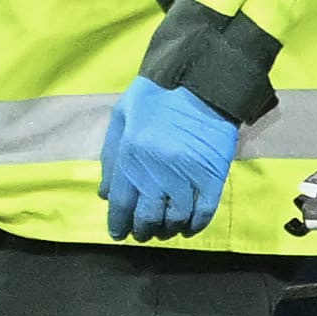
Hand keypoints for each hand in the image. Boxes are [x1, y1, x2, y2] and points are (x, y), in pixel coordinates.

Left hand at [98, 76, 242, 241]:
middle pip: (147, 216)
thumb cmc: (156, 97)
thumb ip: (109, 155)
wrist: (201, 81)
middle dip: (142, 230)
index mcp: (131, 154)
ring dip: (167, 229)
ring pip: (175, 218)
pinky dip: (195, 225)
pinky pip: (203, 212)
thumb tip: (104, 194)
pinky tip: (187, 227)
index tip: (119, 233)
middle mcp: (157, 170)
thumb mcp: (121, 116)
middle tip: (142, 233)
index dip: (118, 223)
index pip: (121, 202)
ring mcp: (187, 175)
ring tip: (163, 230)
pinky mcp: (212, 176)